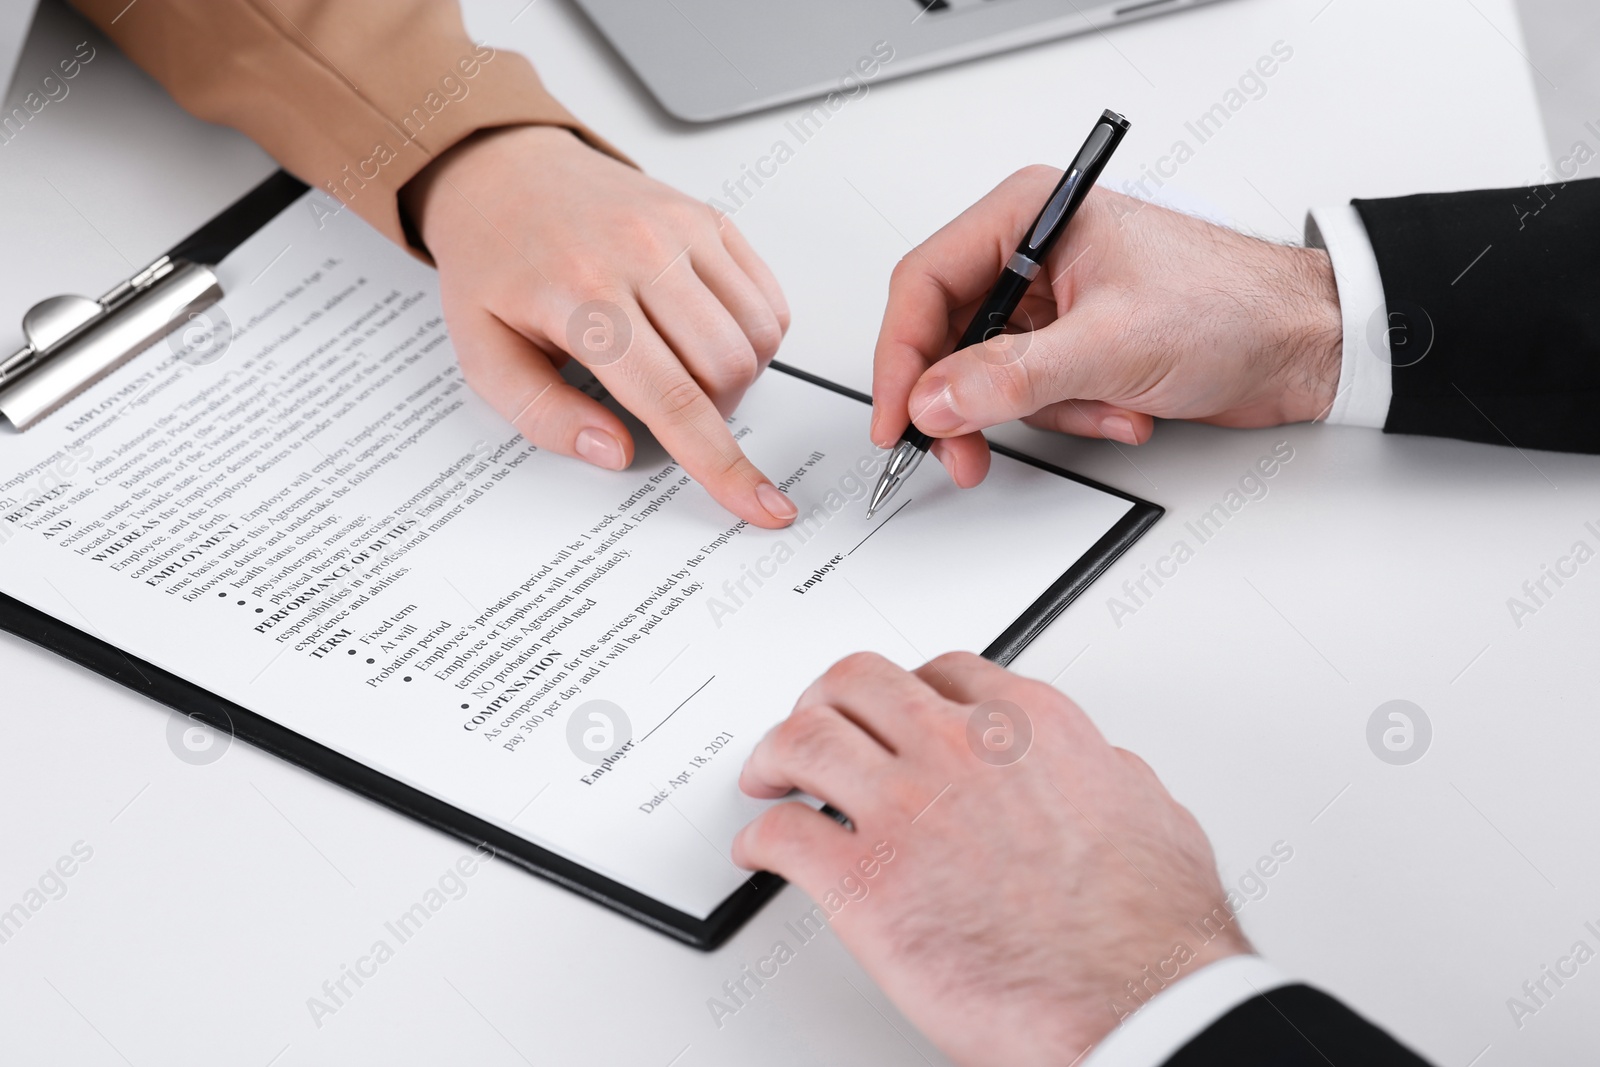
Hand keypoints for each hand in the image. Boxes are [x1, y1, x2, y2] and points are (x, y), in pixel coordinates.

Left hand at [401, 125, 797, 527]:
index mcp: (582, 294)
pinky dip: (754, 336)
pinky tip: (707, 333)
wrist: (503, 173)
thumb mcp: (483, 353)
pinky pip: (769, 298)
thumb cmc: (494, 263)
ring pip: (758, 337)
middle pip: (727, 371)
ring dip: (736, 377)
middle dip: (713, 414)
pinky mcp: (709, 218)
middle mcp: (641, 253)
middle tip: (666, 405)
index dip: (722, 465)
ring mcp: (682, 229)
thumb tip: (613, 451)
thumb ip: (544, 415)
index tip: (761, 505)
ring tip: (682, 367)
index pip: (673, 400)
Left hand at [733, 651, 1249, 1066]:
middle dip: (827, 701)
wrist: (1137, 999)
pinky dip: (760, 838)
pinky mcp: (863, 880)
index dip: (904, 689)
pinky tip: (763, 851)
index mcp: (1026, 726)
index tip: (890, 710)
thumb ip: (1104, 773)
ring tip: (769, 776)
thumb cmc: (1152, 927)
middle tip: (814, 725)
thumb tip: (1098, 769)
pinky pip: (781, 834)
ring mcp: (904, 807)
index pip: (943, 672)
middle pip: (857, 683)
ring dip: (776, 754)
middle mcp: (956, 750)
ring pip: (804, 738)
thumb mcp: (1150, 811)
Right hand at [870, 170, 1342, 487]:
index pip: (926, 283)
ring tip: (1101, 410)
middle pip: (949, 335)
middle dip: (968, 401)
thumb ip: (1013, 376)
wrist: (1306, 344)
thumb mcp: (1112, 344)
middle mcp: (1034, 253)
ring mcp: (1054, 303)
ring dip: (1045, 412)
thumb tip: (936, 398)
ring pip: (990, 376)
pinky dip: (1075, 416)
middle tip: (962, 449)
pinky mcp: (1075, 346)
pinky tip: (1125, 410)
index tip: (898, 416)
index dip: (902, 357)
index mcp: (1032, 215)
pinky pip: (1035, 396)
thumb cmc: (1235, 305)